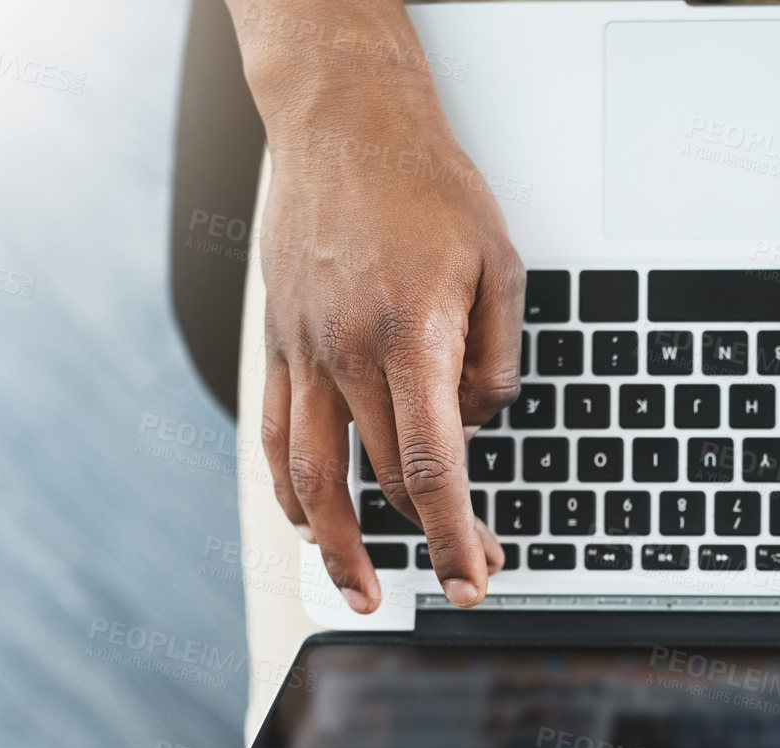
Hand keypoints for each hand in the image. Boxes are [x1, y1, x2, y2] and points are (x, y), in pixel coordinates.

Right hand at [238, 4, 520, 610]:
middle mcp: (348, 352)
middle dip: (428, 540)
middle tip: (466, 572)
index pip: (431, 466)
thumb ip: (497, 362)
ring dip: (336, 546)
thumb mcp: (502, 267)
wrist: (343, 125)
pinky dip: (290, 489)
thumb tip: (477, 430)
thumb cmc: (428, 189)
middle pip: (381, 481)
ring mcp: (304, 351)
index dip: (453, 535)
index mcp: (412, 335)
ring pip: (312, 475)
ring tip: (361, 591)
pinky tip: (309, 522)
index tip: (472, 579)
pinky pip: (278, 435)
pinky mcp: (279, 344)